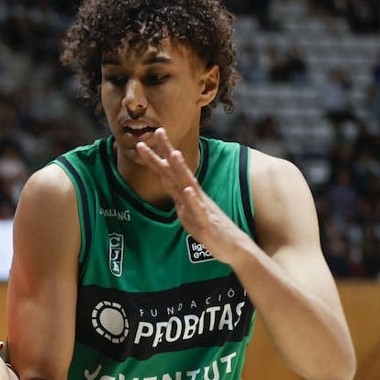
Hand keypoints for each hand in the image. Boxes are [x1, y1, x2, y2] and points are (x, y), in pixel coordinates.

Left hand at [135, 128, 248, 265]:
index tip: (145, 141)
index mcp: (187, 195)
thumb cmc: (211, 231)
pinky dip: (193, 200)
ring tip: (172, 153)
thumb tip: (175, 192)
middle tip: (157, 131)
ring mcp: (201, 207)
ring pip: (189, 185)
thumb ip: (182, 202)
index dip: (158, 156)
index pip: (170, 172)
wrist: (233, 248)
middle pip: (177, 171)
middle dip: (166, 151)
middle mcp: (194, 196)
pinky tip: (188, 190)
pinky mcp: (207, 223)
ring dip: (180, 169)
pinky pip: (199, 210)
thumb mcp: (190, 215)